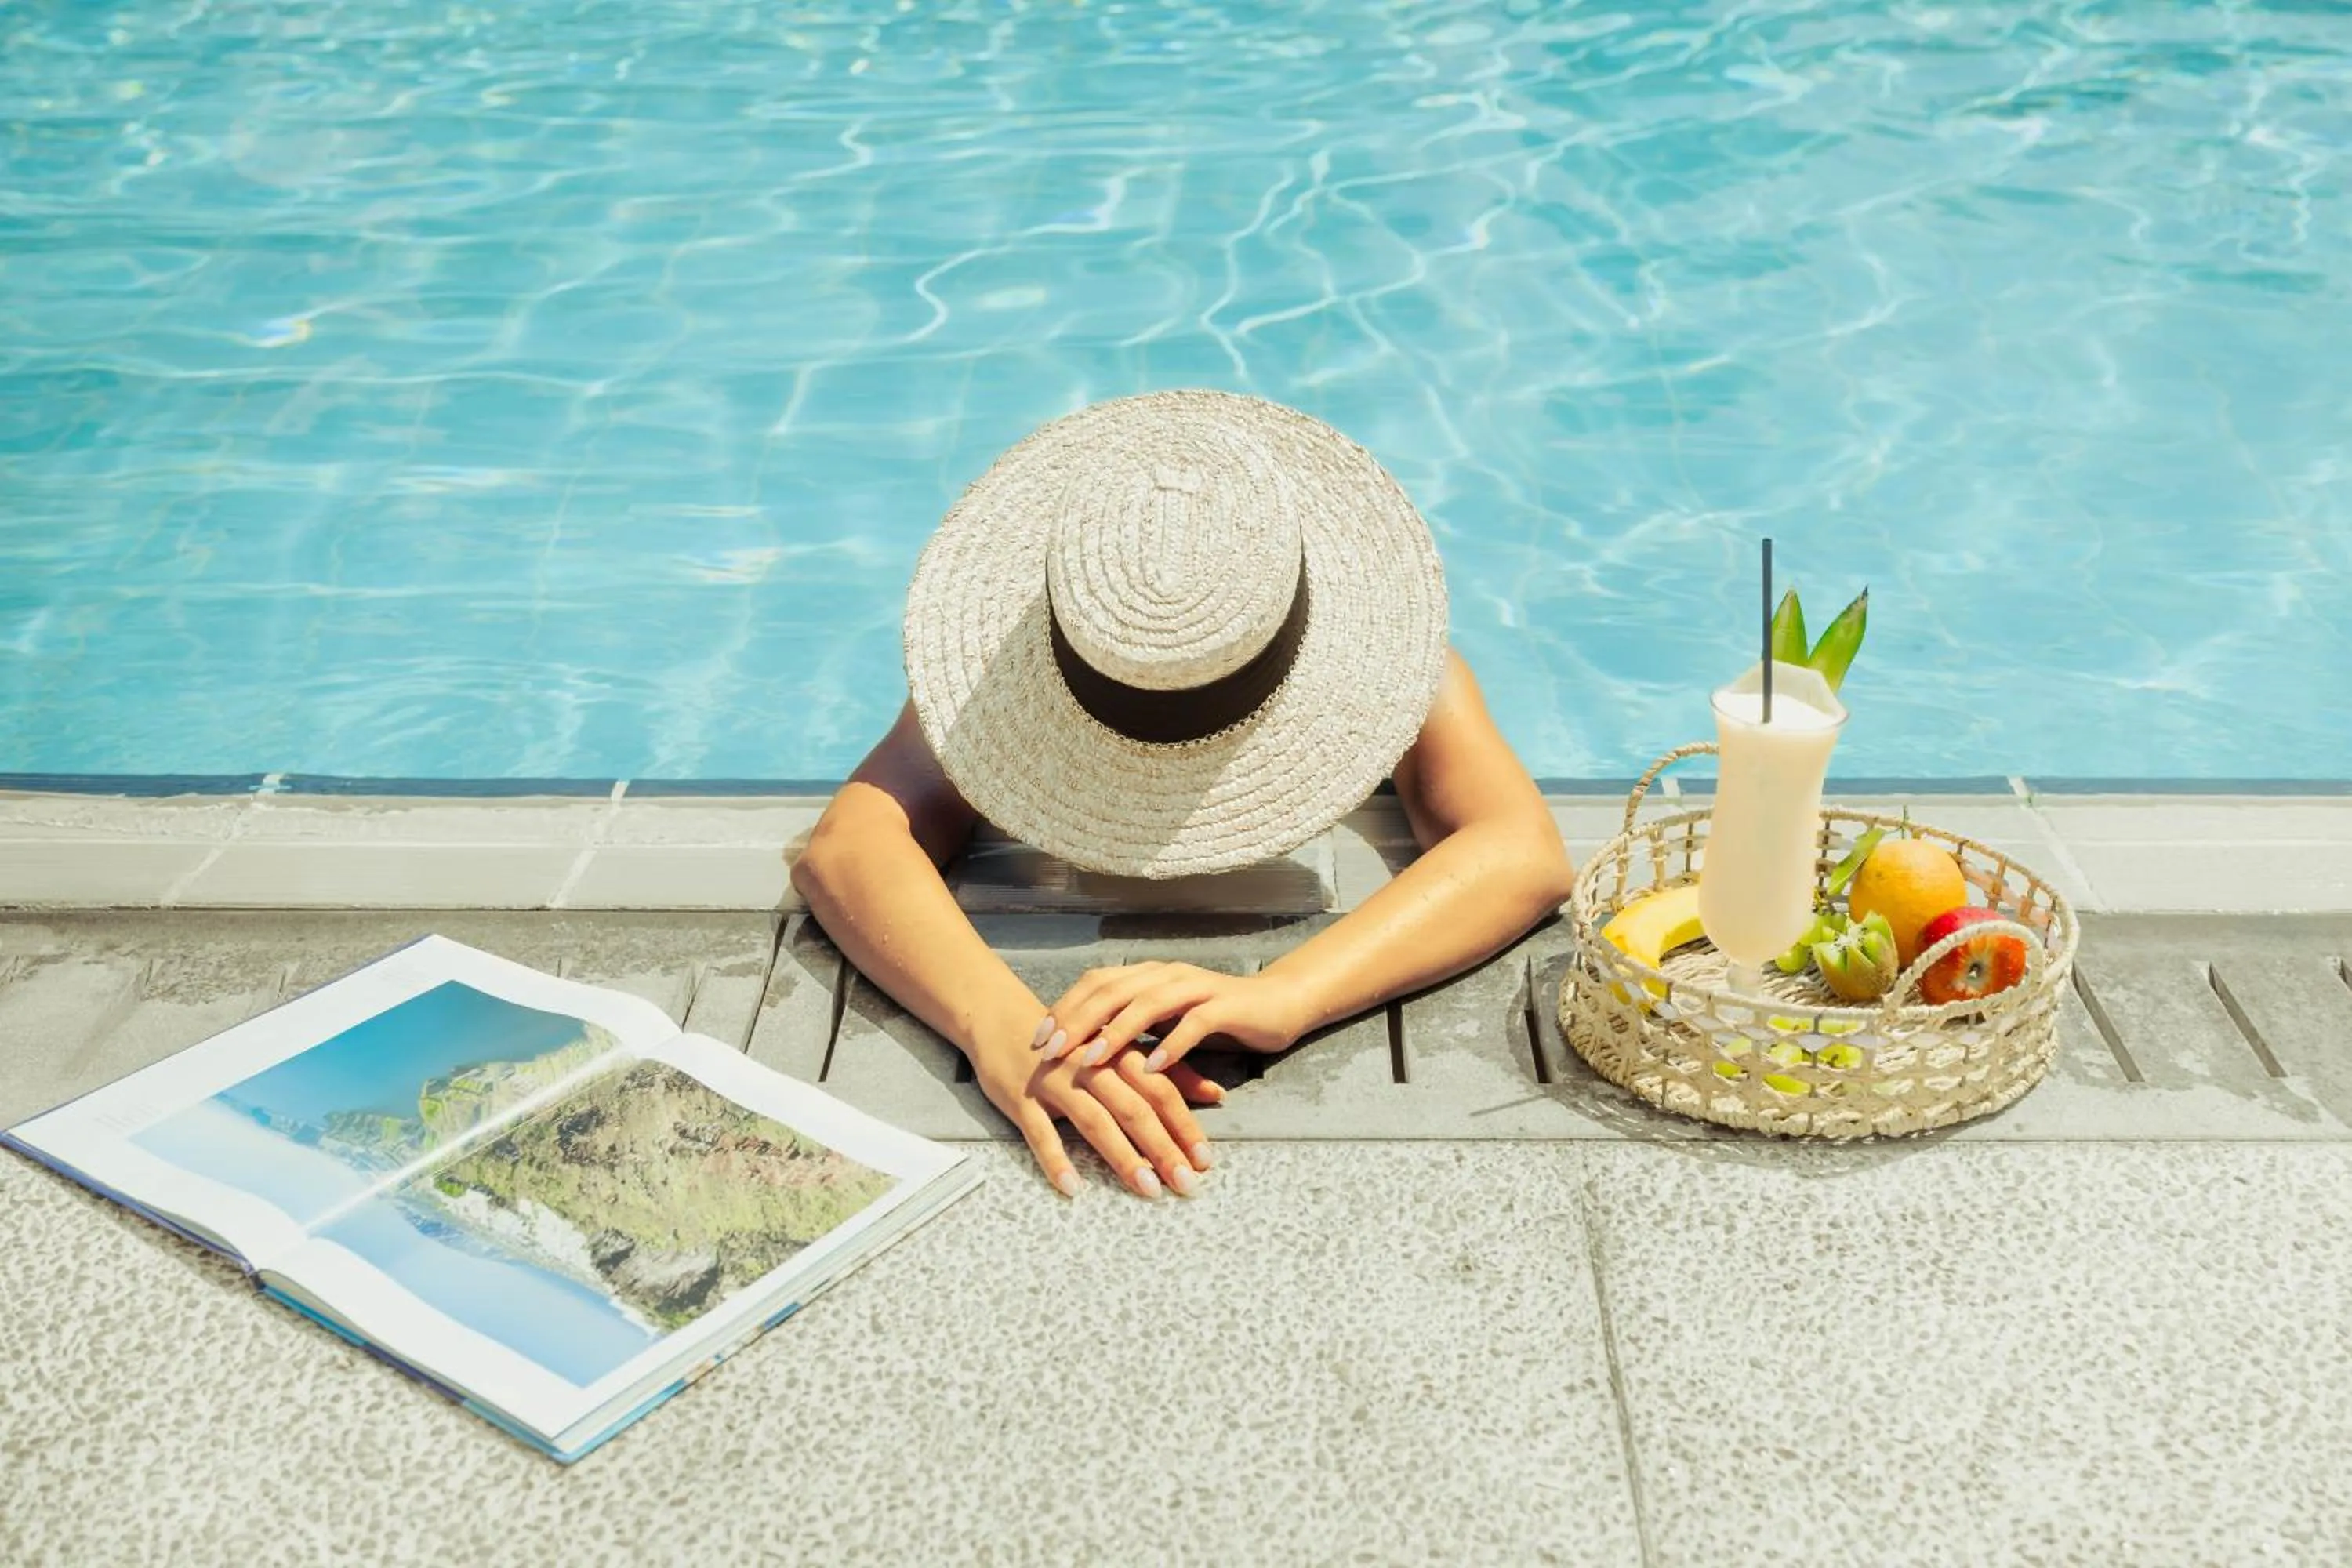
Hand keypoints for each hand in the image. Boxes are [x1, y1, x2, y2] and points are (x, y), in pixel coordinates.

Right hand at [972, 1030, 1223, 1200]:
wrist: (1002, 1020)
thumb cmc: (1074, 1042)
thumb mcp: (1121, 1050)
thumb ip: (1168, 1071)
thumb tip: (1217, 1093)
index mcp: (1118, 1052)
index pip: (1161, 1089)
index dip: (1184, 1125)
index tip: (1205, 1160)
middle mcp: (1090, 1066)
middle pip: (1134, 1108)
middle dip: (1163, 1148)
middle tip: (1187, 1184)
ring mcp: (1055, 1083)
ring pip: (1094, 1122)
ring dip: (1123, 1158)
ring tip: (1148, 1189)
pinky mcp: (1023, 1099)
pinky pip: (1040, 1134)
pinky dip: (1055, 1160)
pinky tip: (1072, 1188)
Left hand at [1036, 962, 1313, 1074]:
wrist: (1277, 1005)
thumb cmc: (1216, 1019)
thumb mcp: (1165, 1023)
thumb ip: (1132, 1030)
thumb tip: (1083, 1052)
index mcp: (1148, 976)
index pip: (1096, 983)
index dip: (1065, 1008)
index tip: (1038, 1039)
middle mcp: (1167, 974)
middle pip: (1113, 990)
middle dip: (1078, 1021)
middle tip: (1051, 1051)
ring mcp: (1196, 987)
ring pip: (1147, 1003)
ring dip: (1116, 1033)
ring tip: (1090, 1060)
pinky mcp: (1225, 1006)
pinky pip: (1193, 1024)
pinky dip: (1171, 1046)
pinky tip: (1152, 1069)